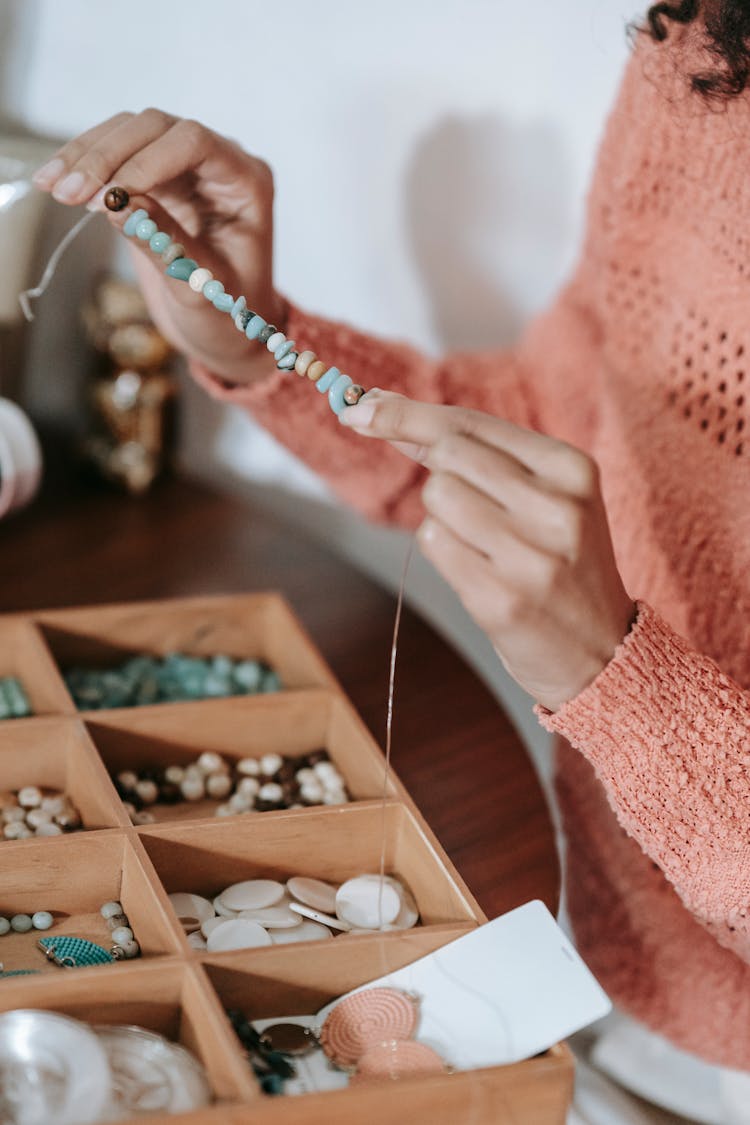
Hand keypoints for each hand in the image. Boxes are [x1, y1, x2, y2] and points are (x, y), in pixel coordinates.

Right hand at [32, 109, 285, 383]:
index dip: (146, 161)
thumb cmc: (225, 313)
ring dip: (85, 156)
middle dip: (107, 157)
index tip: (107, 193)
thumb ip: (167, 244)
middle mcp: (219, 161)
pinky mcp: (156, 174)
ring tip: (51, 186)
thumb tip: (117, 202)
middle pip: (156, 127)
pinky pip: (116, 153)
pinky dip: (83, 165)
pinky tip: (54, 182)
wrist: (222, 327)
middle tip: (67, 193)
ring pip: (129, 131)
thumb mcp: (201, 288)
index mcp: (246, 182)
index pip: (194, 143)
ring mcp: (186, 164)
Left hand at [340, 391, 634, 710]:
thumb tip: (383, 414)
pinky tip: (479, 572)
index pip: (471, 424)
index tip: (362, 407)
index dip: (408, 415)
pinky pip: (432, 545)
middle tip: (468, 509)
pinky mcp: (500, 599)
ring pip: (436, 498)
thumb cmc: (561, 562)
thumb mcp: (546, 496)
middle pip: (447, 455)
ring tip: (485, 546)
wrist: (602, 650)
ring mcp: (530, 556)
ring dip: (441, 517)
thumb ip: (478, 454)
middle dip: (437, 474)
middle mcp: (557, 507)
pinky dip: (441, 551)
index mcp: (572, 469)